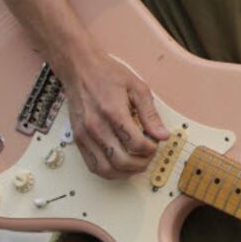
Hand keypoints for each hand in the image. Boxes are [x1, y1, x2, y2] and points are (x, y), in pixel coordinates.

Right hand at [57, 48, 169, 179]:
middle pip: (122, 161)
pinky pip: (92, 166)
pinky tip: (120, 165)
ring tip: (136, 163)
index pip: (136, 144)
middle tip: (149, 156)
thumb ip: (150, 114)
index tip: (155, 143)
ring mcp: (85, 135)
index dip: (151, 149)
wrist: (80, 68)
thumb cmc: (108, 74)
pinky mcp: (78, 139)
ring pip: (106, 169)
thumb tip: (162, 135)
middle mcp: (96, 127)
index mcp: (113, 112)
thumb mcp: (137, 87)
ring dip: (125, 172)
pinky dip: (109, 171)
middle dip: (141, 163)